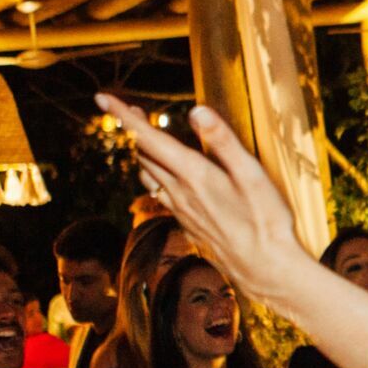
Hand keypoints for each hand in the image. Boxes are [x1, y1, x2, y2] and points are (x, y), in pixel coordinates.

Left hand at [96, 96, 311, 310]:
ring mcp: (181, 210)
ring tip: (144, 137)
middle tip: (132, 110)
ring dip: (142, 153)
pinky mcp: (187, 223)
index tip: (102, 97)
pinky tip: (165, 176)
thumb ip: (223, 141)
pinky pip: (160, 193)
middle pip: (144, 154)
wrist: (264, 269)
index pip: (149, 138)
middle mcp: (180, 192)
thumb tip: (196, 110)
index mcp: (194, 174)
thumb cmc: (265, 222)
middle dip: (134, 129)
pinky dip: (155, 175)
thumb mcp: (252, 175)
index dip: (124, 116)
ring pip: (148, 175)